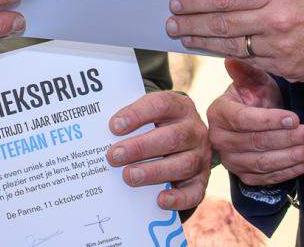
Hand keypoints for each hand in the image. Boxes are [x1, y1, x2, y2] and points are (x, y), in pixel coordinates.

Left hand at [104, 90, 209, 211]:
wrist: (184, 143)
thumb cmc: (158, 127)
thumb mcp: (150, 116)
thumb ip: (132, 121)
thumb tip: (102, 135)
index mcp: (179, 107)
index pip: (161, 104)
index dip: (137, 114)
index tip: (114, 126)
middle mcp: (194, 130)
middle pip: (171, 138)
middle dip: (140, 148)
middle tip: (113, 156)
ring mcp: (200, 156)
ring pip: (183, 164)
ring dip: (153, 172)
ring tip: (128, 176)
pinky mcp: (202, 180)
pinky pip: (195, 191)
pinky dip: (179, 198)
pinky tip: (160, 200)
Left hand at [166, 0, 303, 82]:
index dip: (195, 1)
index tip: (175, 3)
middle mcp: (275, 19)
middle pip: (222, 23)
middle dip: (190, 24)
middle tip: (170, 25)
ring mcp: (281, 47)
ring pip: (232, 46)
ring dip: (203, 43)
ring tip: (184, 39)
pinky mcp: (288, 68)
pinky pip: (252, 62)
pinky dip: (230, 56)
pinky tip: (215, 51)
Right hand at [207, 59, 303, 186]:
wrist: (255, 119)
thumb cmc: (255, 96)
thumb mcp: (253, 80)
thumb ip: (245, 71)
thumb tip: (231, 60)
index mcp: (219, 113)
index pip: (243, 119)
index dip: (269, 120)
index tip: (294, 118)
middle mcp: (220, 140)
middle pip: (256, 142)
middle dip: (289, 138)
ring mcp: (232, 161)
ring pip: (264, 163)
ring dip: (293, 156)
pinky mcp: (245, 177)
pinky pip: (269, 178)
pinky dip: (291, 171)